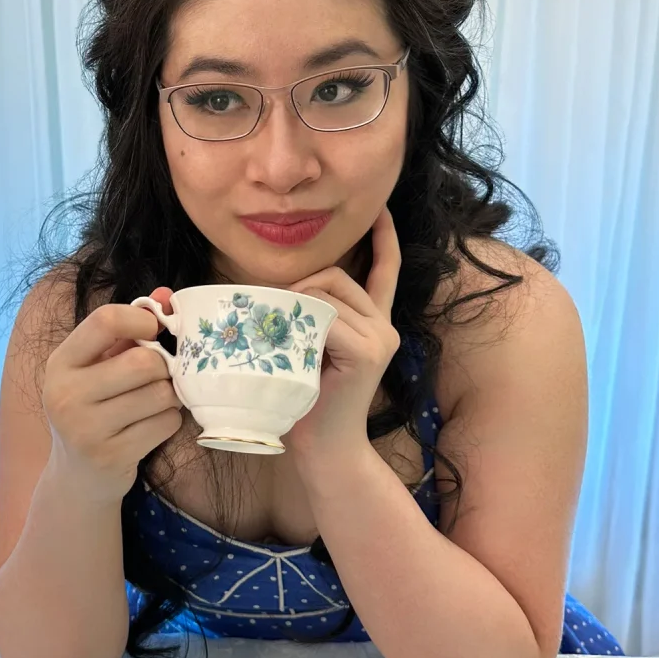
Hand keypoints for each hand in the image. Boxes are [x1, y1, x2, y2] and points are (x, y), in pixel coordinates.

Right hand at [42, 289, 181, 502]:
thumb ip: (128, 328)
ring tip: (156, 399)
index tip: (153, 331)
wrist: (77, 476)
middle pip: (142, 362)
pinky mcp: (111, 457)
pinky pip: (165, 423)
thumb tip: (166, 294)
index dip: (141, 320)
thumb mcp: (98, 365)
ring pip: (159, 394)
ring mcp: (86, 429)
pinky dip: (169, 420)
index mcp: (60, 363)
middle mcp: (66, 394)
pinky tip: (153, 424)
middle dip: (163, 366)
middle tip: (160, 373)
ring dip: (170, 395)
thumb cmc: (93, 408)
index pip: (105, 320)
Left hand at [285, 206, 401, 465]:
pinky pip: (326, 317)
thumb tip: (276, 290)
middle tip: (275, 320)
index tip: (381, 209)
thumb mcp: (302, 349)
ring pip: (325, 292)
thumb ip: (303, 318)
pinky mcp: (368, 351)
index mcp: (372, 322)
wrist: (322, 448)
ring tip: (283, 342)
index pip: (384, 269)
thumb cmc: (303, 401)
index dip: (383, 239)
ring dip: (294, 308)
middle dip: (298, 286)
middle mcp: (383, 325)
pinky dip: (303, 327)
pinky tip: (298, 351)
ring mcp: (380, 336)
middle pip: (333, 275)